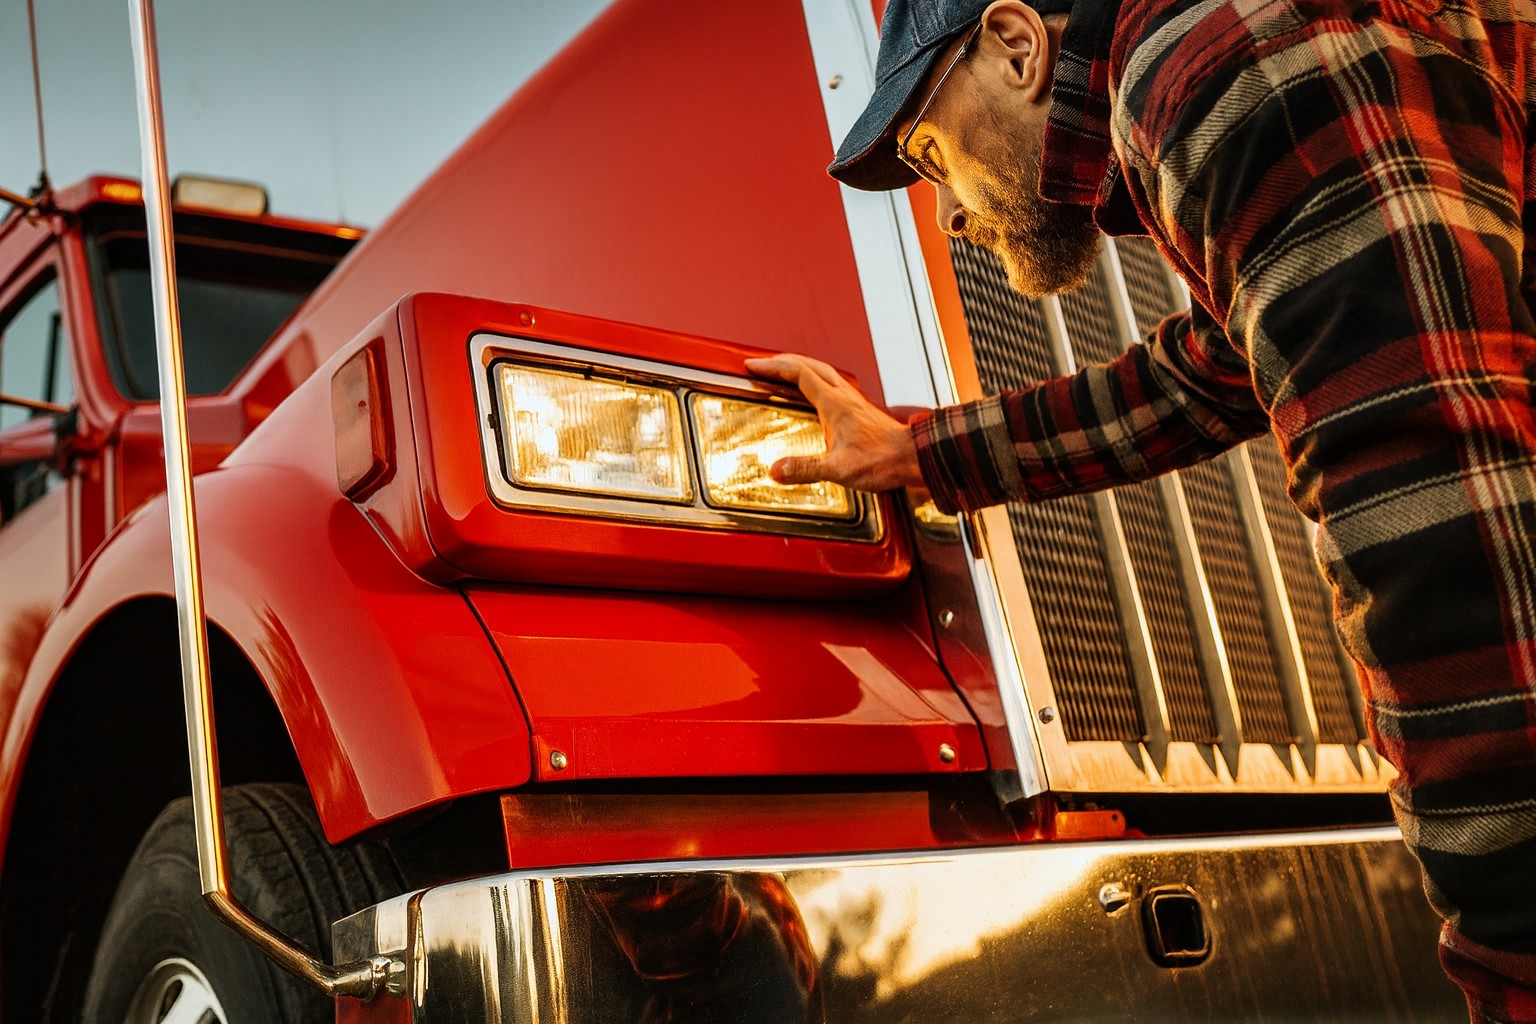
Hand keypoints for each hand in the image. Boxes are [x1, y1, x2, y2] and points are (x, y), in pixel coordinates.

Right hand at [744, 353, 924, 491]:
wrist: (913, 458)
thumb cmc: (883, 461)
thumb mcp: (839, 469)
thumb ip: (806, 469)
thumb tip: (776, 470)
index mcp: (834, 403)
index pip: (798, 373)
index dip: (772, 367)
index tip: (753, 366)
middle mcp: (843, 396)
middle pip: (808, 365)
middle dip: (781, 361)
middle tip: (762, 363)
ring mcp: (853, 400)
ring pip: (822, 371)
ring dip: (799, 366)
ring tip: (783, 371)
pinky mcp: (860, 409)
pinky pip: (832, 383)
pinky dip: (815, 379)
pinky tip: (814, 392)